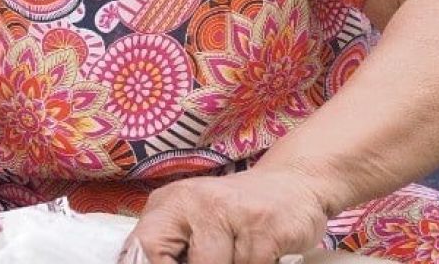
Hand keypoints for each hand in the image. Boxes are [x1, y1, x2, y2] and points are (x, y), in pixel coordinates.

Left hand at [120, 167, 328, 263]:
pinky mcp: (265, 227)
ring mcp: (231, 212)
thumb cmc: (237, 213)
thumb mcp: (196, 223)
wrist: (293, 183)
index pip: (144, 248)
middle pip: (187, 262)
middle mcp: (196, 201)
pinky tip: (262, 252)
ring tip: (240, 254)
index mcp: (171, 203)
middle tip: (219, 259)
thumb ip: (175, 247)